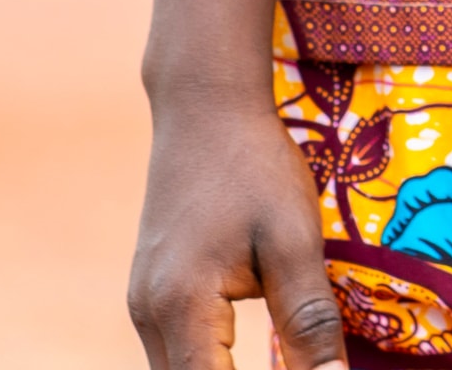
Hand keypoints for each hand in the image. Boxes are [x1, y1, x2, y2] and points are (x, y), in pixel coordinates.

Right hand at [127, 88, 346, 369]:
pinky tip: (243, 361)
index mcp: (181, 306)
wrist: (205, 107)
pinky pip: (176, 352)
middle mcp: (149, 315)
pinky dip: (209, 366)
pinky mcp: (150, 293)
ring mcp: (143, 304)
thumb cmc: (254, 168)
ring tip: (284, 365)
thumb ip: (309, 321)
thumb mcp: (293, 241)